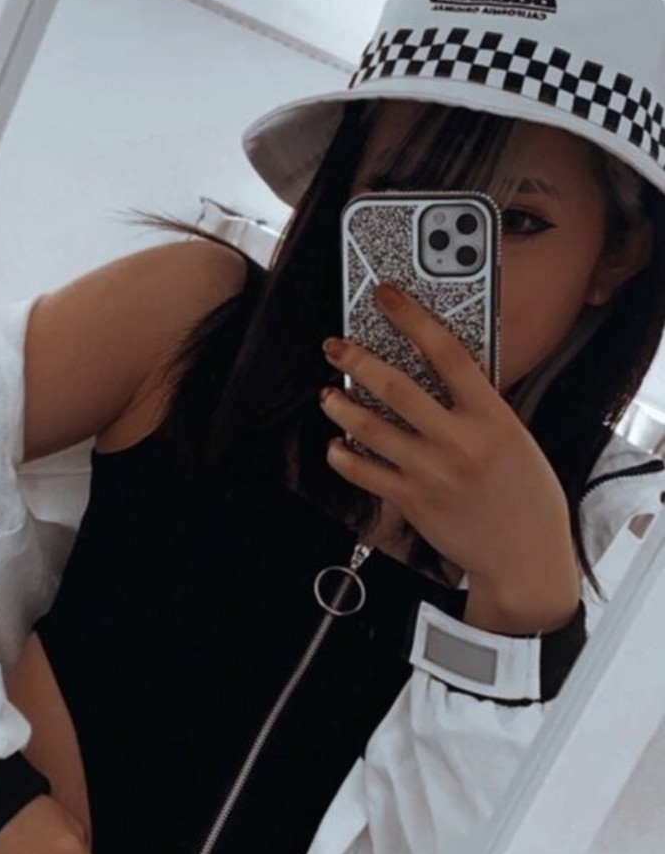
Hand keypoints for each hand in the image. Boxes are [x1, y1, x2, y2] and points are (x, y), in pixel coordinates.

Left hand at [319, 282, 580, 619]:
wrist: (525, 555)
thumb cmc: (525, 494)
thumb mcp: (515, 437)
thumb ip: (480, 406)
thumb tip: (444, 372)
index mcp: (492, 416)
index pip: (448, 353)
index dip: (413, 318)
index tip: (387, 297)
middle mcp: (459, 441)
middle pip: (398, 388)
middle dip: (359, 360)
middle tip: (336, 346)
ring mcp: (432, 472)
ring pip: (372, 428)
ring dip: (342, 407)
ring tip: (328, 394)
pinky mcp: (412, 501)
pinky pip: (365, 472)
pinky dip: (343, 456)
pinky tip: (335, 445)